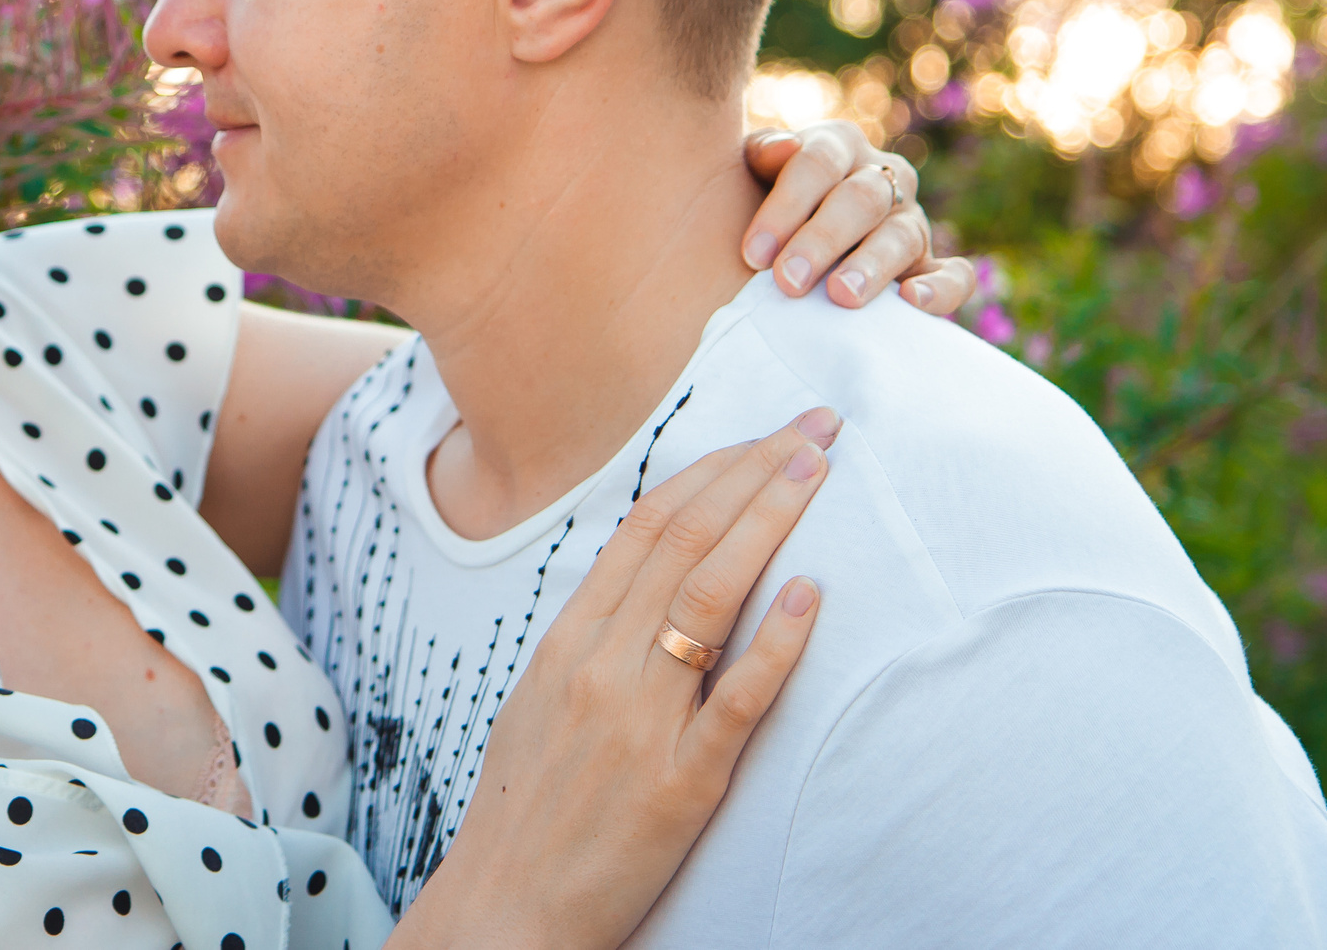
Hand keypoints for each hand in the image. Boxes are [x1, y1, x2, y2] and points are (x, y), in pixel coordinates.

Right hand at [390, 412, 836, 949]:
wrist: (507, 908)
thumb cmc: (530, 807)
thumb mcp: (542, 698)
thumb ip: (593, 637)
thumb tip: (646, 574)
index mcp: (566, 640)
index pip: (646, 525)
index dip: (710, 469)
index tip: (764, 433)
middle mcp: (601, 665)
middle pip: (683, 540)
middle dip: (754, 471)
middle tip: (815, 425)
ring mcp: (641, 721)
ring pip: (708, 595)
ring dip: (768, 521)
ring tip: (819, 470)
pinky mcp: (681, 784)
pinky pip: (735, 701)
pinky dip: (774, 642)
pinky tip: (810, 594)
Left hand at [740, 122, 974, 315]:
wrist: (789, 233)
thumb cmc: (761, 197)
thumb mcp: (753, 169)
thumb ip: (761, 154)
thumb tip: (784, 147)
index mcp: (839, 144)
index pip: (817, 163)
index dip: (785, 207)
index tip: (753, 254)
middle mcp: (883, 177)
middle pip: (860, 200)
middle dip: (821, 241)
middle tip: (788, 281)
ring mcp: (910, 220)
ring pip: (900, 237)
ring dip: (870, 267)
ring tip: (841, 296)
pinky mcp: (930, 265)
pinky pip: (954, 276)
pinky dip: (941, 289)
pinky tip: (912, 302)